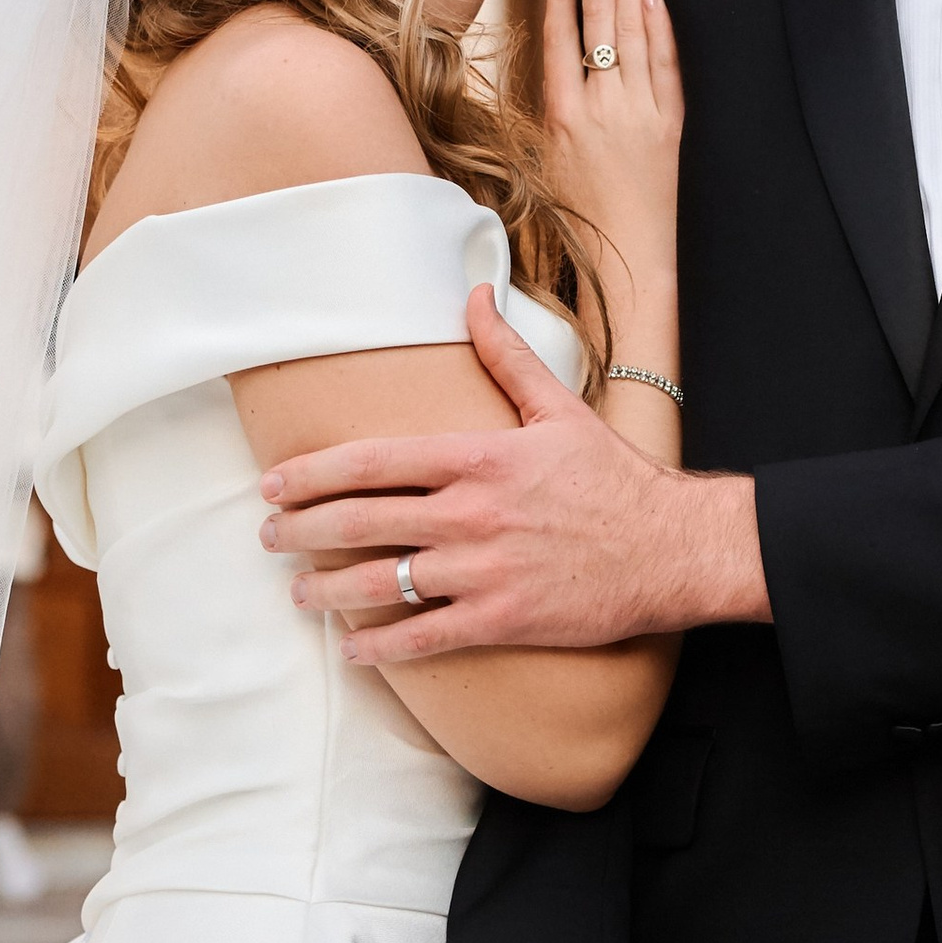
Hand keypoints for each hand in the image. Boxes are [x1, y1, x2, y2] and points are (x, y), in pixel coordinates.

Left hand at [259, 287, 770, 657]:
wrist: (673, 548)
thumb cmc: (615, 479)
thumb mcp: (559, 408)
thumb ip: (506, 355)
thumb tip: (474, 295)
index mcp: (479, 457)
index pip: (372, 462)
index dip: (313, 474)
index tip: (275, 484)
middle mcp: (471, 513)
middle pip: (360, 521)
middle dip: (301, 530)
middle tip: (268, 537)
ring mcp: (483, 571)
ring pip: (380, 582)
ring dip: (325, 589)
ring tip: (297, 592)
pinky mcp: (502, 620)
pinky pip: (422, 638)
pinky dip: (378, 647)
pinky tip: (350, 648)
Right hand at [542, 0, 678, 302]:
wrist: (629, 263)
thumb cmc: (580, 222)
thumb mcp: (545, 164)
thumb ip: (554, 109)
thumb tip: (559, 62)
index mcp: (561, 119)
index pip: (561, 42)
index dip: (561, 0)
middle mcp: (600, 110)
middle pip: (600, 21)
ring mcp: (639, 115)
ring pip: (633, 32)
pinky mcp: (669, 126)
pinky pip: (665, 66)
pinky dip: (659, 28)